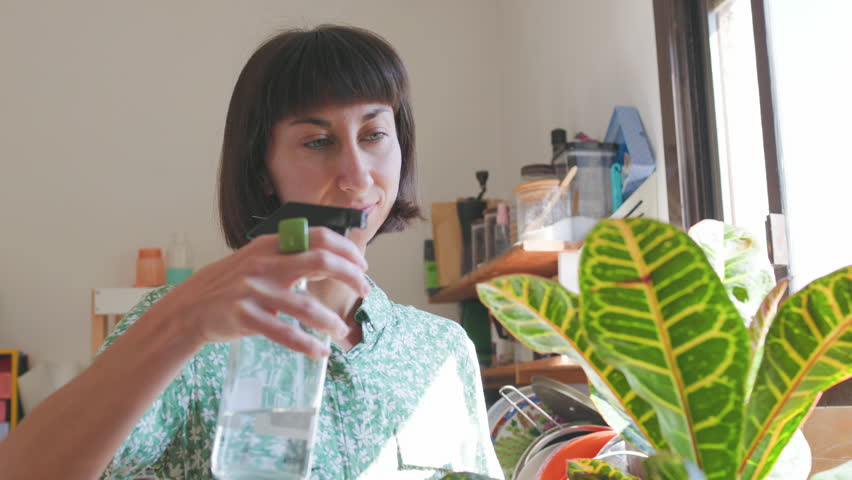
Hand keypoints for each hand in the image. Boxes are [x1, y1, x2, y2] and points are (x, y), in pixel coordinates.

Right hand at [143, 227, 369, 357]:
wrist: (188, 309)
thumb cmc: (229, 285)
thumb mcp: (256, 261)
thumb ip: (287, 258)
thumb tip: (331, 260)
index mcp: (270, 245)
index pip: (317, 236)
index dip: (346, 249)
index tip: (362, 264)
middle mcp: (263, 263)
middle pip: (319, 261)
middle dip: (350, 275)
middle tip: (365, 291)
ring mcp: (253, 290)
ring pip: (305, 305)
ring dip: (330, 320)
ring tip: (342, 331)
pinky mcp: (244, 317)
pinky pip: (284, 333)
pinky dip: (306, 344)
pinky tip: (320, 352)